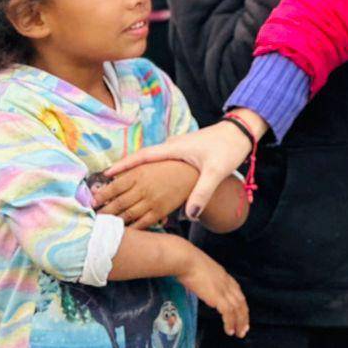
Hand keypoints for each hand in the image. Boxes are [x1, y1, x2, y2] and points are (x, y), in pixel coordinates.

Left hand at [92, 159, 197, 227]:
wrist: (188, 173)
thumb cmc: (162, 166)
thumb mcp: (143, 162)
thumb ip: (124, 168)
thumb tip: (105, 173)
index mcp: (136, 174)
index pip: (113, 187)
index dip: (100, 197)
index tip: (91, 203)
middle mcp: (143, 189)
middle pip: (118, 203)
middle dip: (104, 212)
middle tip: (93, 218)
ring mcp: (152, 201)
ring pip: (128, 215)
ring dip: (114, 221)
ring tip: (104, 226)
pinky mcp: (160, 212)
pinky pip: (143, 223)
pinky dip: (132, 228)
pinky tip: (123, 231)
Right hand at [107, 112, 267, 221]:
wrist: (240, 133)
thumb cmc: (228, 149)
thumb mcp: (216, 172)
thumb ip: (202, 192)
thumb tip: (190, 214)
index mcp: (173, 148)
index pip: (142, 157)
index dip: (124, 166)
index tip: (107, 174)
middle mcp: (170, 146)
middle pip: (141, 160)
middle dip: (123, 171)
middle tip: (106, 185)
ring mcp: (176, 149)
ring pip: (149, 161)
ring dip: (135, 172)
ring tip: (121, 186)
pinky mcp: (182, 152)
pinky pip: (159, 162)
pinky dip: (149, 171)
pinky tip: (148, 183)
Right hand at [178, 247, 249, 336]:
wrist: (185, 260)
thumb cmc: (186, 261)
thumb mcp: (199, 268)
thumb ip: (202, 277)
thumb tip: (195, 282)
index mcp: (223, 275)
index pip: (237, 291)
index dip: (240, 304)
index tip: (241, 313)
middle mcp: (226, 283)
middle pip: (241, 302)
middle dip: (244, 316)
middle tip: (244, 328)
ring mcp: (223, 290)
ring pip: (238, 309)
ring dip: (240, 323)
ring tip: (239, 333)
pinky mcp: (218, 297)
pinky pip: (228, 313)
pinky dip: (230, 323)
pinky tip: (229, 330)